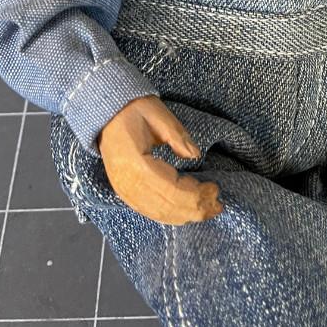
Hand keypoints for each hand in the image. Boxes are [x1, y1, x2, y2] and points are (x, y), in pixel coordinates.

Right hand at [97, 95, 223, 225]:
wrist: (108, 115)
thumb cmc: (133, 111)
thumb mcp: (158, 114)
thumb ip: (178, 136)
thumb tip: (196, 155)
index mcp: (136, 164)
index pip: (171, 189)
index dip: (196, 194)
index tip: (216, 188)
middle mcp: (127, 184)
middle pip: (166, 206)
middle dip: (196, 208)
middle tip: (218, 204)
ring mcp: (124, 192)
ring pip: (159, 214)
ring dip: (186, 215)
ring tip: (208, 210)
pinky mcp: (125, 194)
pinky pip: (150, 211)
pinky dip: (171, 215)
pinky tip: (187, 212)